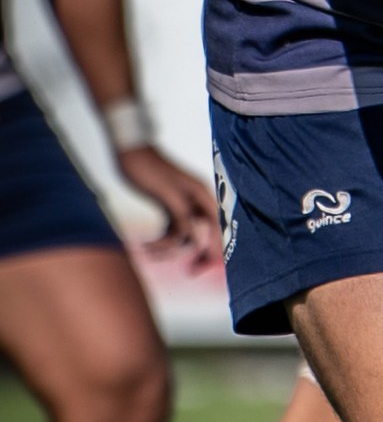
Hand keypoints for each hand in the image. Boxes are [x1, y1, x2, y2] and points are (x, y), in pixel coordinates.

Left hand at [116, 147, 221, 270]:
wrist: (127, 149)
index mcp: (201, 196)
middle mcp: (196, 201)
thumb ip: (184, 217)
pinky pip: (171, 231)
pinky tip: (146, 246)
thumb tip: (197, 240)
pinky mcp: (169, 207)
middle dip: (194, 254)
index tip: (202, 267)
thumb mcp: (166, 194)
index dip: (213, 250)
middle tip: (189, 272)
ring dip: (169, 248)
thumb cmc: (147, 167)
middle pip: (203, 235)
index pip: (215, 229)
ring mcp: (183, 205)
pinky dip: (161, 240)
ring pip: (184, 236)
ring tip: (148, 252)